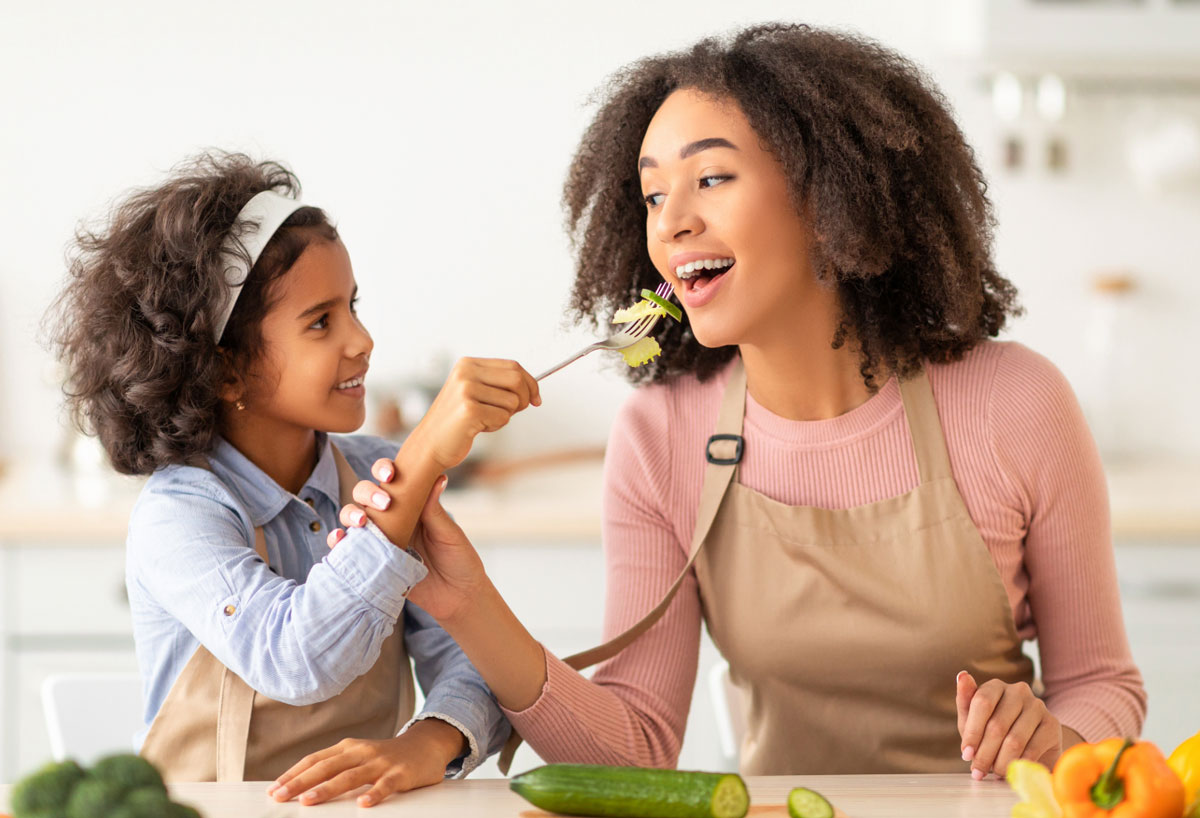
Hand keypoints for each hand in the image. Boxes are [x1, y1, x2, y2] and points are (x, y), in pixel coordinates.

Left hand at [266, 718, 466, 806]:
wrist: (425, 746)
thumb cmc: (385, 757)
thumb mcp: (358, 757)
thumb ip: (336, 769)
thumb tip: (302, 787)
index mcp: (348, 748)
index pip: (315, 760)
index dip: (294, 774)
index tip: (274, 789)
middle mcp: (361, 752)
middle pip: (327, 767)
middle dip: (301, 782)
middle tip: (281, 797)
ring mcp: (381, 762)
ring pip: (350, 776)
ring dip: (328, 788)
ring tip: (309, 801)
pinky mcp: (400, 774)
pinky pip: (385, 785)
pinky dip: (374, 794)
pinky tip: (363, 804)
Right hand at [329, 469, 486, 622]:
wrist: (458, 597)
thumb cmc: (458, 559)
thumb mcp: (448, 533)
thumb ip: (435, 510)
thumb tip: (438, 477)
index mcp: (410, 504)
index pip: (391, 479)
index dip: (383, 470)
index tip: (390, 475)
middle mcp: (391, 518)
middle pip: (365, 495)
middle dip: (367, 493)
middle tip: (384, 503)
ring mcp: (379, 539)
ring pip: (353, 517)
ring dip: (350, 514)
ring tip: (361, 522)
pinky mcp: (372, 561)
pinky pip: (348, 549)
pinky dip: (338, 542)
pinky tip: (339, 540)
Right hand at [407, 358, 539, 471]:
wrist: (430, 444)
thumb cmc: (456, 422)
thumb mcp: (475, 393)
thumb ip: (499, 385)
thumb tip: (533, 389)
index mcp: (468, 364)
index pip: (513, 366)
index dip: (530, 383)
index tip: (536, 399)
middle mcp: (466, 372)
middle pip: (517, 379)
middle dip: (524, 399)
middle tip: (514, 413)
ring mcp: (466, 389)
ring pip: (512, 402)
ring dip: (505, 416)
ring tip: (484, 421)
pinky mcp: (469, 409)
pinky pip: (503, 418)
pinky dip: (495, 426)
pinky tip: (477, 428)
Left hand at [956, 670, 1062, 778]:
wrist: (1030, 745)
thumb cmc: (994, 731)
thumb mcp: (973, 720)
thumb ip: (965, 701)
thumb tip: (962, 675)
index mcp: (996, 686)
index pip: (982, 703)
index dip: (973, 732)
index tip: (966, 754)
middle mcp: (1019, 691)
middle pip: (997, 725)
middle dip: (984, 753)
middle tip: (978, 771)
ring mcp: (1038, 706)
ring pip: (1014, 740)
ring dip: (1001, 762)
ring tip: (994, 773)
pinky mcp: (1052, 724)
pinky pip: (1032, 749)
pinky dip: (1018, 764)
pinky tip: (1012, 771)